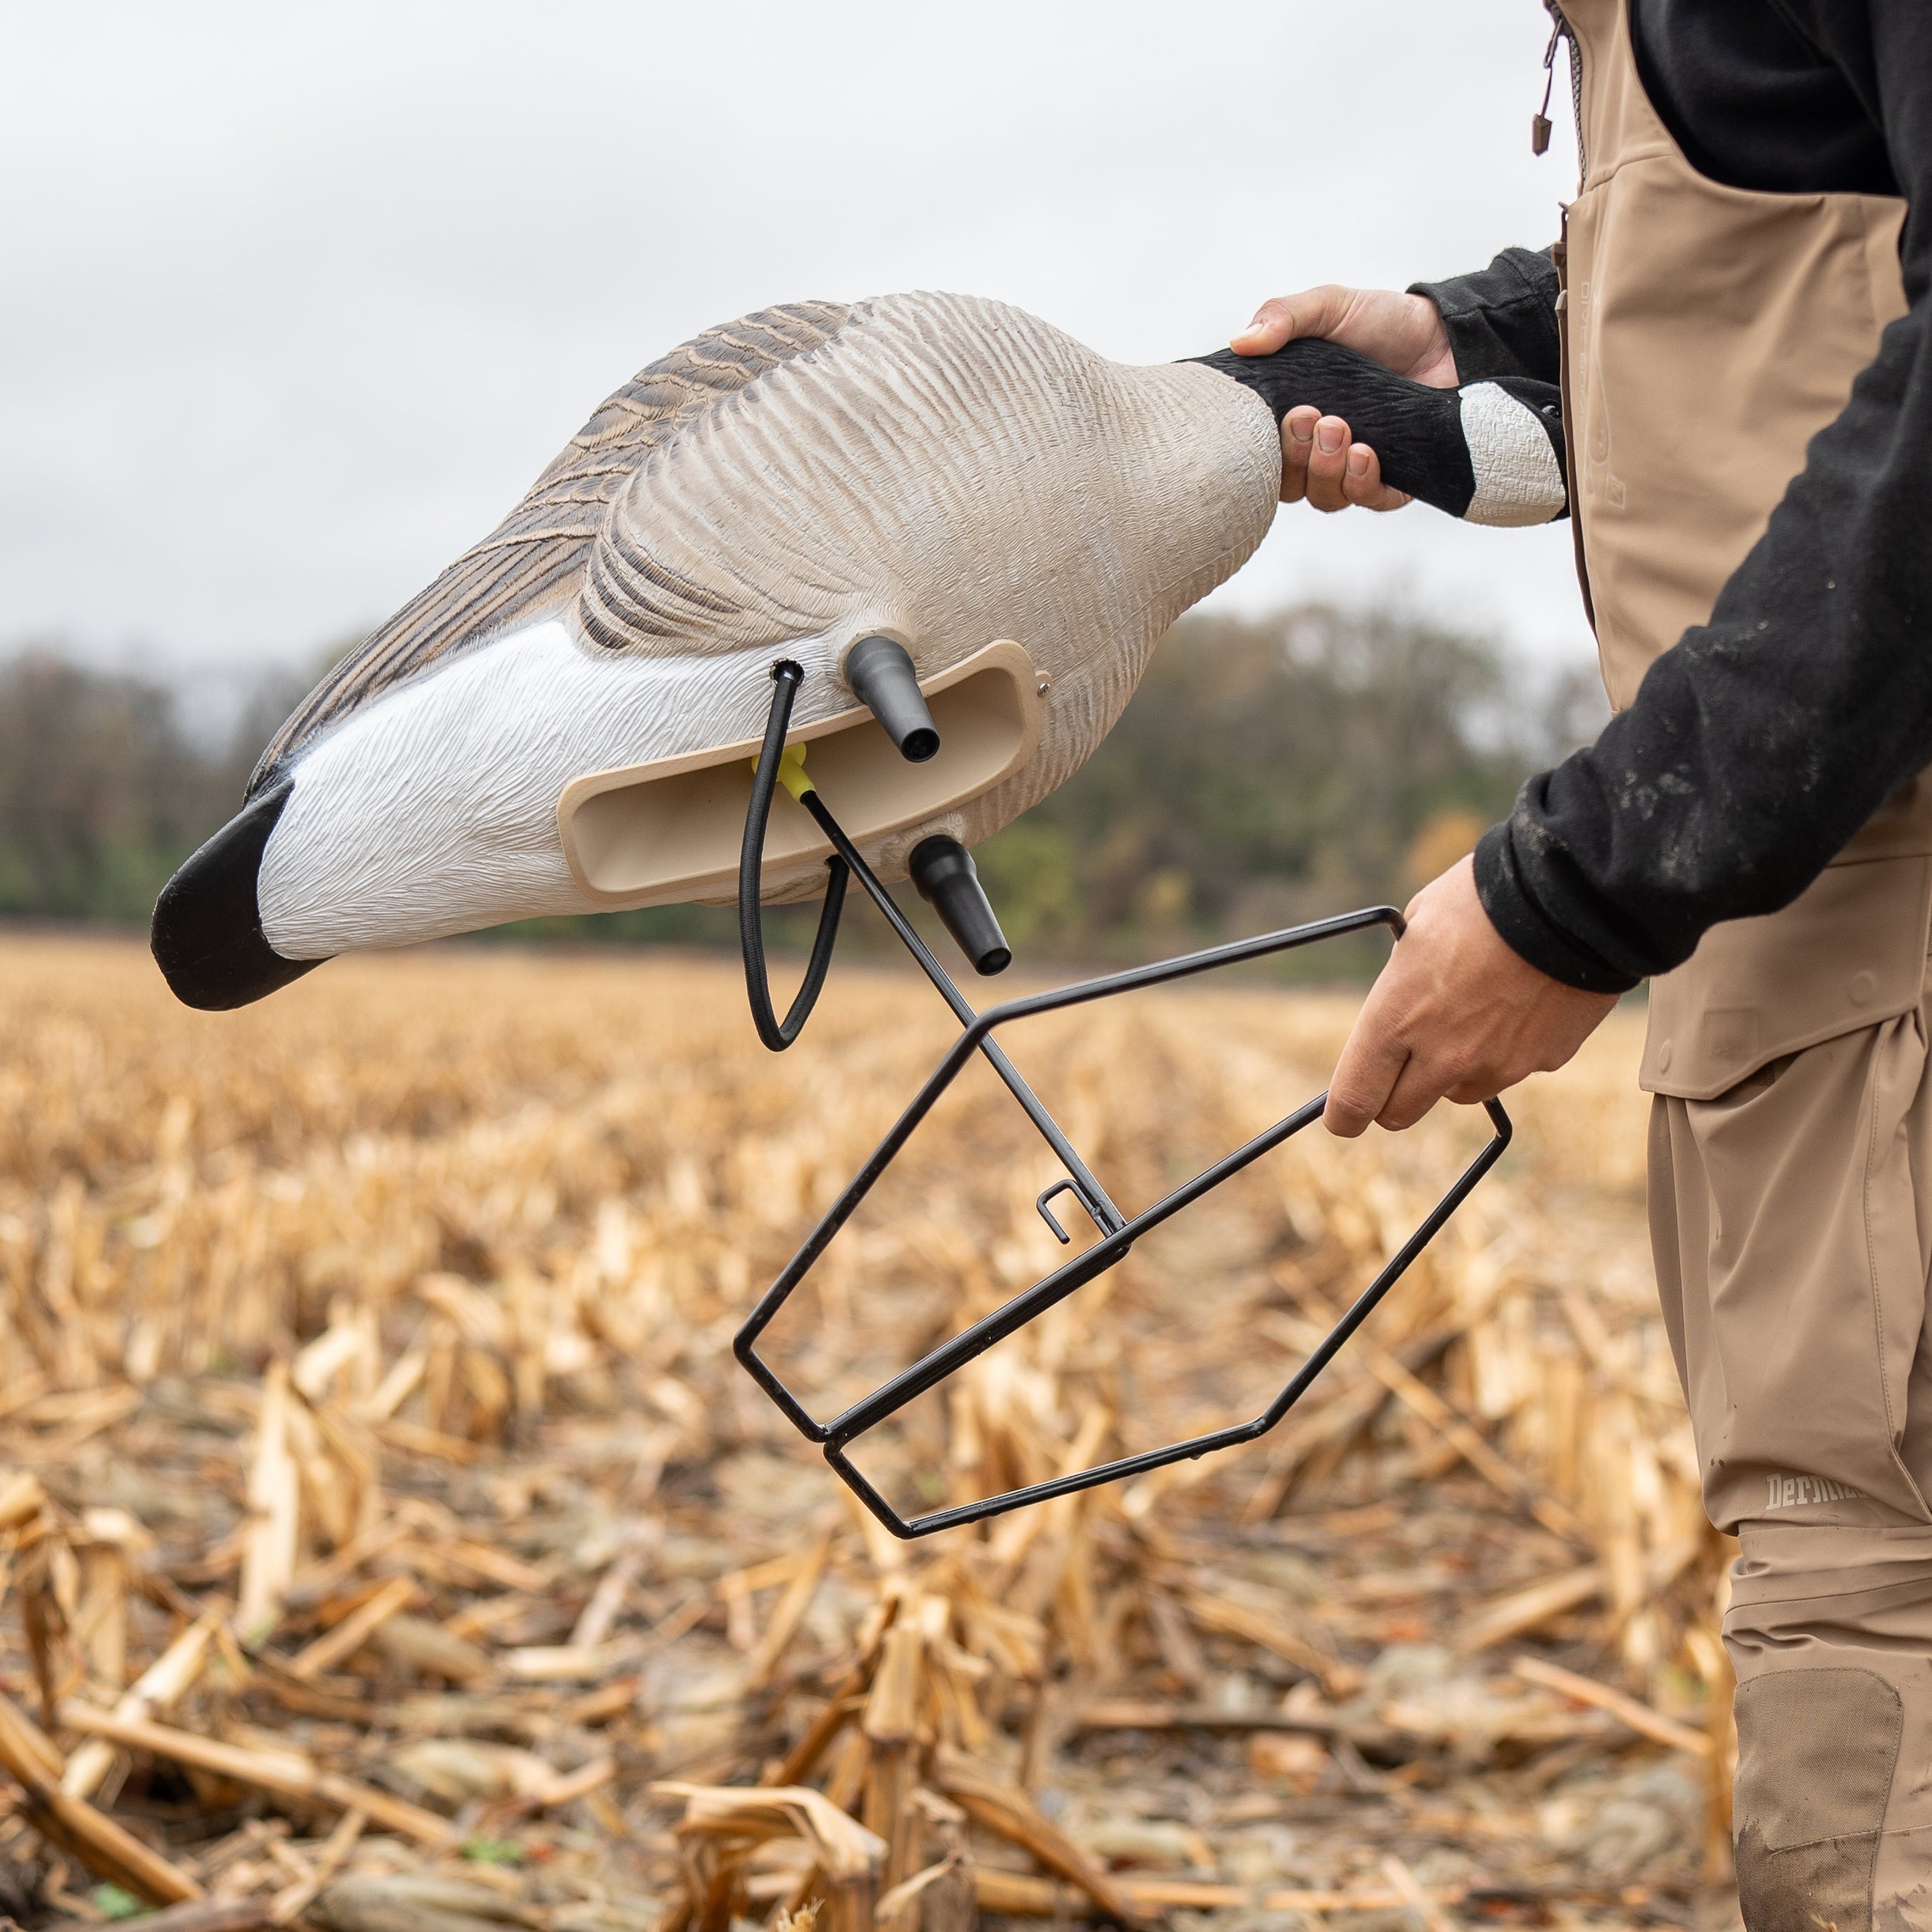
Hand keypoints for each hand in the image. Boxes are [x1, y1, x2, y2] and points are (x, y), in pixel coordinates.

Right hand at [1232, 285, 1457, 512]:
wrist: (1446, 333)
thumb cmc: (1384, 322)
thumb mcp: (1328, 306)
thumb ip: (1282, 315)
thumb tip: (1241, 341)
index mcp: (1294, 420)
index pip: (1261, 457)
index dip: (1261, 450)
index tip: (1281, 414)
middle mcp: (1319, 452)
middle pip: (1289, 487)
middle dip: (1295, 458)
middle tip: (1313, 416)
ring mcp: (1356, 470)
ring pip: (1325, 499)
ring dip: (1326, 470)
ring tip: (1341, 428)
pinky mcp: (1395, 480)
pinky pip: (1370, 502)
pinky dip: (1362, 485)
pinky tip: (1365, 455)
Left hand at [1324, 856, 1617, 1136]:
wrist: (1574, 896)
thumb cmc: (1485, 898)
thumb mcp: (1417, 927)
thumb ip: (1402, 982)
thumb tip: (1400, 1001)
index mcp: (1396, 1018)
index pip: (1354, 1099)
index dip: (1344, 1114)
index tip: (1344, 1113)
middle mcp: (1443, 1055)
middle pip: (1399, 1113)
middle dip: (1392, 1097)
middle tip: (1399, 1067)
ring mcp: (1496, 1065)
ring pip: (1458, 1093)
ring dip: (1453, 1071)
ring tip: (1472, 1013)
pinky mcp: (1543, 1062)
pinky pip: (1511, 1070)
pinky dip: (1506, 1049)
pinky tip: (1517, 1004)